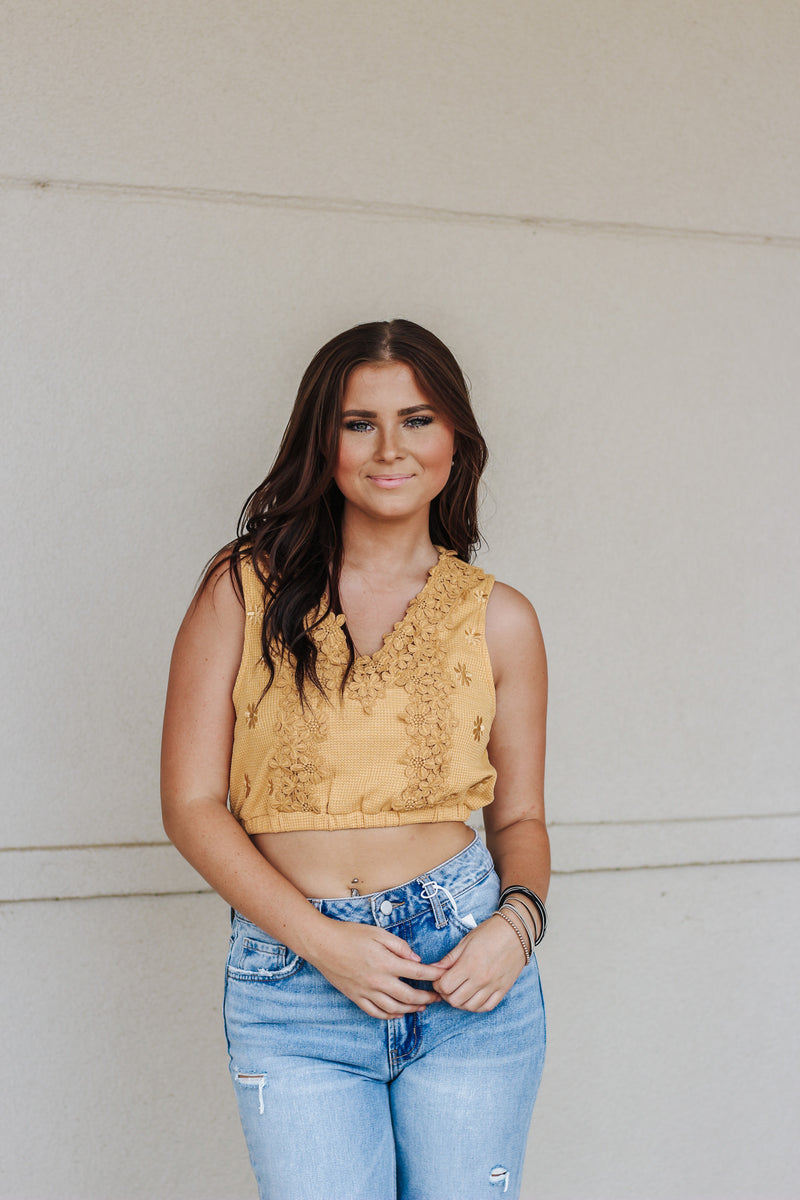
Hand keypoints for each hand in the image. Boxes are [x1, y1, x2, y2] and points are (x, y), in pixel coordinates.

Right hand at [307, 918, 445, 1019]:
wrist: (322, 944)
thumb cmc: (350, 934)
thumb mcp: (378, 933)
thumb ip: (399, 946)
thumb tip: (416, 959)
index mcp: (386, 962)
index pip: (417, 972)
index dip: (433, 975)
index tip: (443, 976)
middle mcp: (378, 980)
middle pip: (408, 996)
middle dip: (426, 998)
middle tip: (437, 997)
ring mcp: (366, 991)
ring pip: (394, 1008)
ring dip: (410, 1009)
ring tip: (420, 1006)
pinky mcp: (355, 997)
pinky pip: (375, 1012)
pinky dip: (389, 1015)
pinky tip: (397, 1013)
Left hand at [431, 914, 526, 1012]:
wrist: (516, 931)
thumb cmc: (490, 932)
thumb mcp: (466, 941)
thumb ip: (449, 958)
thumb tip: (434, 968)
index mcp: (469, 964)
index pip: (445, 986)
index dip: (438, 984)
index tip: (439, 979)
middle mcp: (480, 979)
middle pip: (455, 1000)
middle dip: (446, 995)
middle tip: (447, 986)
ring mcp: (493, 986)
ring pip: (470, 1007)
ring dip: (461, 1002)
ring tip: (459, 992)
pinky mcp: (503, 989)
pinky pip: (487, 1007)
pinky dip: (477, 1006)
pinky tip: (473, 998)